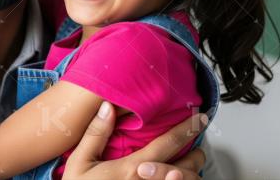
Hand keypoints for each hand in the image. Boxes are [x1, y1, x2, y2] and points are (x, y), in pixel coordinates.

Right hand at [63, 102, 206, 179]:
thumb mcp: (80, 162)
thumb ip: (96, 134)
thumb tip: (107, 106)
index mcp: (133, 169)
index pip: (168, 144)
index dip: (187, 129)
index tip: (199, 118)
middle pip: (187, 169)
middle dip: (196, 155)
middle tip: (197, 147)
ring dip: (192, 174)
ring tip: (190, 166)